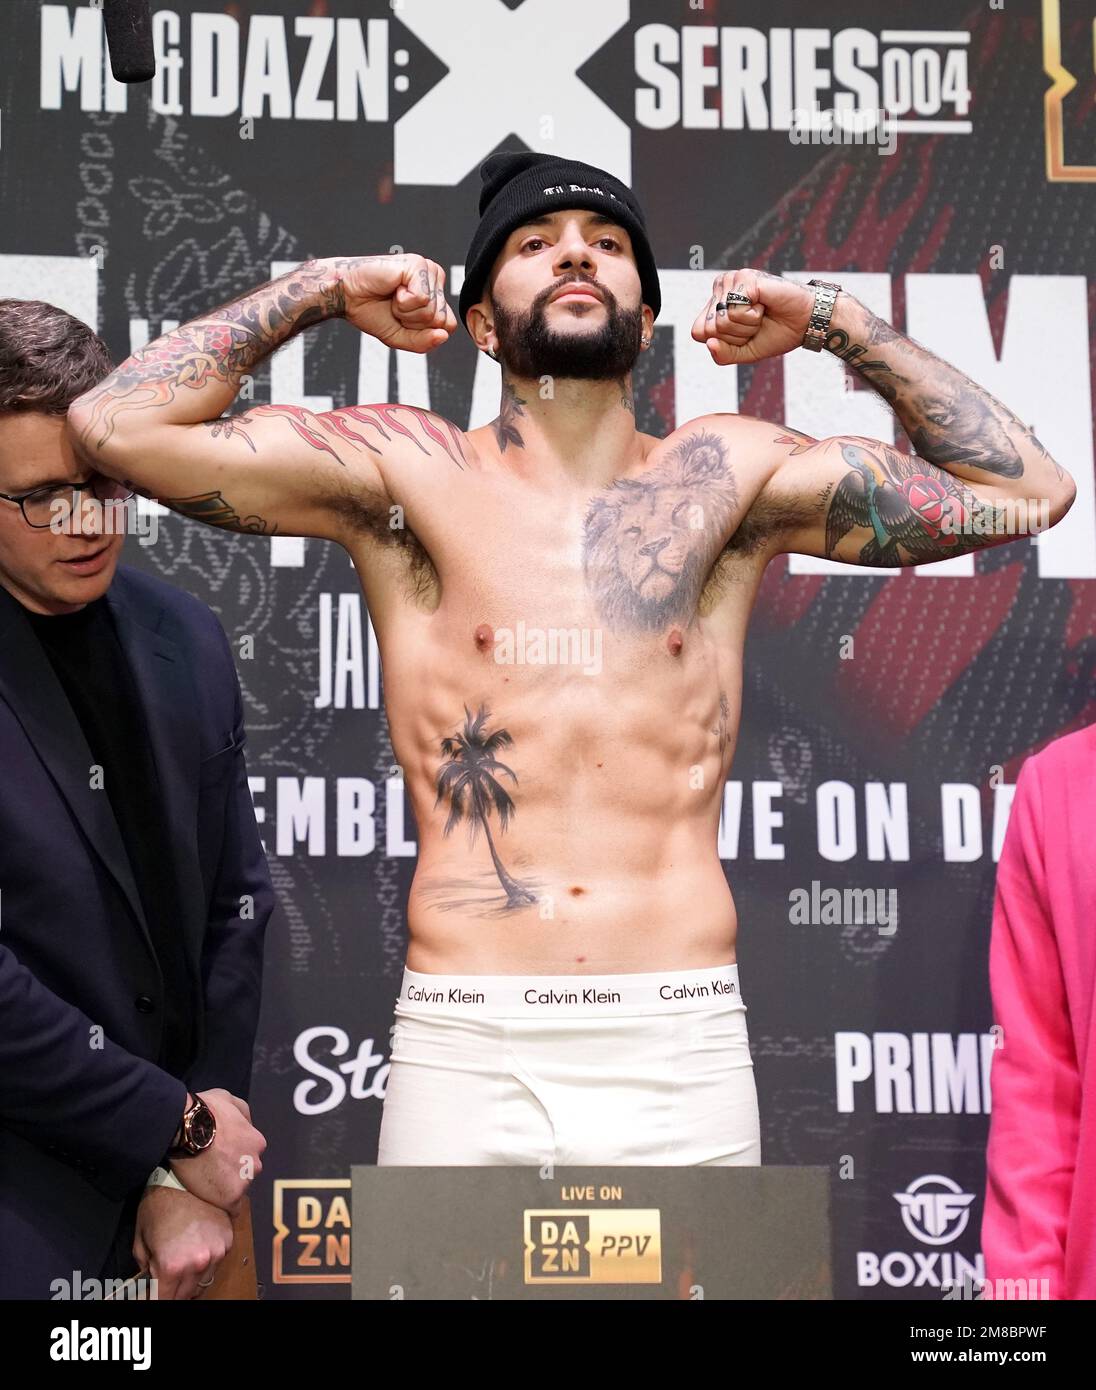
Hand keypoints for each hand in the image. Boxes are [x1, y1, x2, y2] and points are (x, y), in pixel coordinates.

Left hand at [133, 1185, 232, 1300]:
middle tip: (165, 1282)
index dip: (157, 1300)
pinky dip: (206, 1262)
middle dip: (174, 1292)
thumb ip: (146, 1271)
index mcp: (172, 1266)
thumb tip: (150, 1285)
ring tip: (181, 1264)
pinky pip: (216, 1263)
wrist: (180, 1178)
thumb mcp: (140, 1243)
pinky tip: (195, 1249)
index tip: (154, 1296)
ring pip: (204, 1281)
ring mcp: (217, 1252)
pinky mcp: (227, 1240)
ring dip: (192, 1279)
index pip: (165, 1301)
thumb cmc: (156, 1208)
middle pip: (187, 1295)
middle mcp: (198, 1263)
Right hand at [169, 1088, 265, 1216]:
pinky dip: (222, 1205)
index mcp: (257, 1142)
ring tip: (205, 1183)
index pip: (250, 1155)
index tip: (220, 1157)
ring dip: (225, 1188)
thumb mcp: (230, 1099)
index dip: (234, 1157)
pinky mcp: (230, 1198)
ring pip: (238, 1189)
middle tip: (211, 1170)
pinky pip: (231, 1208)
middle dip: (233, 1172)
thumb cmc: (206, 1110)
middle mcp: (256, 1163)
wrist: (186, 1128)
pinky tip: (210, 1200)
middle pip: (246, 1172)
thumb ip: (242, 1114)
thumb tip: (246, 1124)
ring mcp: (244, 1182)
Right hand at [327, 253, 456, 351]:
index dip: (422, 331)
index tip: (403, 318)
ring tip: (393, 298)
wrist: (347, 295)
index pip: (448, 326)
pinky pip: (422, 299)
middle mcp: (435, 280)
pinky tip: (393, 289)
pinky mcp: (418, 265)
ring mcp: (428, 271)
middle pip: (441, 321)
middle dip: (414, 322)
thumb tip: (443, 336)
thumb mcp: (401, 337)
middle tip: (395, 307)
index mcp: (435, 294)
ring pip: (432, 311)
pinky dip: (403, 302)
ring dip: (406, 312)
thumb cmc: (371, 311)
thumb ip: (424, 342)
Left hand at [691, 268, 816, 364]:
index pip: (698, 333)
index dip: (723, 341)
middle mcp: (720, 289)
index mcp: (715, 305)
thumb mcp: (744, 352)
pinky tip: (763, 305)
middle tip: (755, 323)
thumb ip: (723, 354)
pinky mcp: (744, 278)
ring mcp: (731, 281)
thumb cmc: (775, 333)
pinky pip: (735, 311)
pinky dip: (752, 317)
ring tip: (760, 313)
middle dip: (736, 335)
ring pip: (722, 320)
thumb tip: (709, 343)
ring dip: (746, 326)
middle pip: (709, 329)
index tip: (744, 334)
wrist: (803, 323)